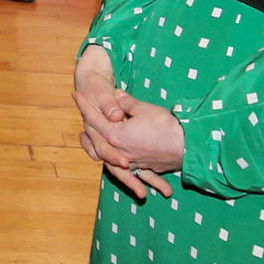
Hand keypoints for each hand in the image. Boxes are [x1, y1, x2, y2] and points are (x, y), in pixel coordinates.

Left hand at [73, 83, 184, 200]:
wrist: (188, 146)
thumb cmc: (164, 125)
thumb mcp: (142, 108)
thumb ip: (126, 103)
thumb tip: (116, 95)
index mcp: (116, 135)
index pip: (95, 118)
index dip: (84, 105)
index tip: (75, 96)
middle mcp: (121, 151)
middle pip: (99, 143)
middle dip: (89, 137)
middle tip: (81, 132)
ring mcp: (133, 162)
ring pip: (111, 160)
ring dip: (101, 155)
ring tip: (94, 152)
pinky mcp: (144, 167)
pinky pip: (127, 168)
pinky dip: (120, 166)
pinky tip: (121, 164)